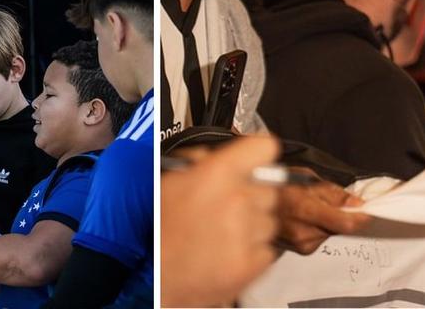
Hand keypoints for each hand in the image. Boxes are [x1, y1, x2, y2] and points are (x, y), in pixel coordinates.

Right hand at [161, 135, 280, 308]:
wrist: (154, 275)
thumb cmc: (159, 229)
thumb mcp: (172, 179)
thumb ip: (200, 160)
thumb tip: (217, 157)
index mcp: (218, 173)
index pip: (264, 148)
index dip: (260, 153)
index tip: (257, 160)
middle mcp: (237, 200)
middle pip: (270, 189)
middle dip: (253, 196)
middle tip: (230, 206)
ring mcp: (247, 233)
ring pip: (269, 220)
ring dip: (253, 225)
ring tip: (225, 233)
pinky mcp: (252, 264)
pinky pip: (267, 249)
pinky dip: (253, 251)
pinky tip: (229, 251)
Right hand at [276, 172, 369, 253]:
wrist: (250, 200)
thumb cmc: (277, 182)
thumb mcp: (305, 176)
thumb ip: (332, 193)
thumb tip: (358, 204)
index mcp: (304, 209)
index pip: (344, 223)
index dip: (361, 217)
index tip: (369, 210)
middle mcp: (303, 232)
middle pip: (338, 228)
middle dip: (342, 215)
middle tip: (331, 200)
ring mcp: (300, 245)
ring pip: (330, 234)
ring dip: (329, 222)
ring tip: (311, 207)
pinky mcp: (300, 251)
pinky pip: (320, 239)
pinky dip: (319, 228)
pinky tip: (305, 218)